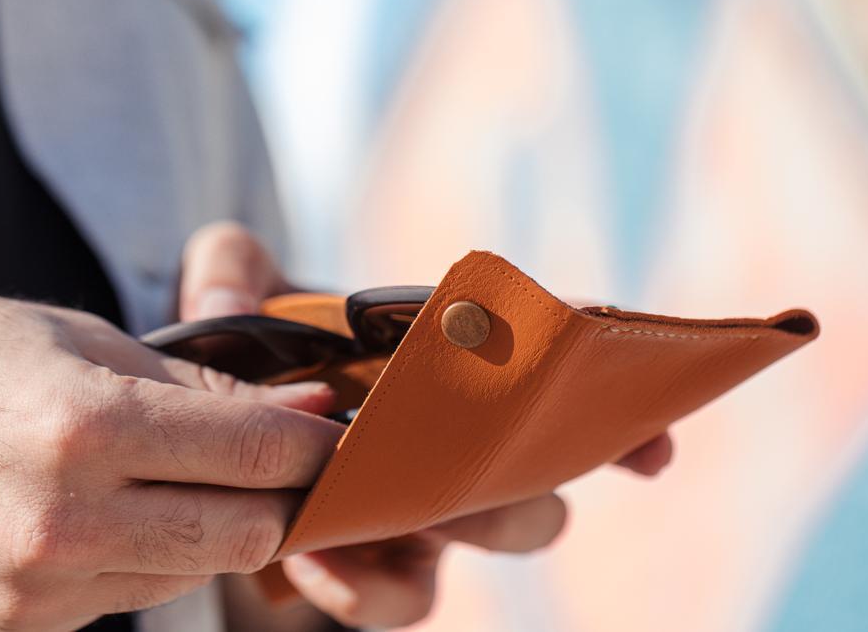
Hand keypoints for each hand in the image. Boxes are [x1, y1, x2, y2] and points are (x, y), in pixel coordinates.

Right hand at [0, 289, 342, 630]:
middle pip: (246, 533)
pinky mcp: (22, 625)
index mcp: (82, 426)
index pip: (257, 454)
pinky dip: (152, 556)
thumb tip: (305, 414)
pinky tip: (119, 512)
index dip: (318, 445)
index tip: (341, 433)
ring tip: (183, 476)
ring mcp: (37, 588)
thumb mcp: (87, 340)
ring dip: (215, 526)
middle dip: (282, 497)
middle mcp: (61, 520)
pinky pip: (136, 594)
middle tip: (283, 460)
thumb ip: (204, 390)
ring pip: (197, 572)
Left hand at [181, 222, 672, 629]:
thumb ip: (230, 269)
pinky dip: (361, 589)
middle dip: (527, 479)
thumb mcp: (234, 287)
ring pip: (494, 543)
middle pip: (541, 479)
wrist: (214, 420)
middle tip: (469, 463)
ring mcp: (429, 510)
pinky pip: (401, 599)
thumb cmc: (252, 348)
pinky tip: (306, 561)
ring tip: (367, 514)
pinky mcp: (377, 566)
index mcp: (453, 366)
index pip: (554, 383)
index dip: (617, 416)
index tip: (653, 447)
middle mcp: (462, 442)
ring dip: (453, 532)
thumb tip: (228, 310)